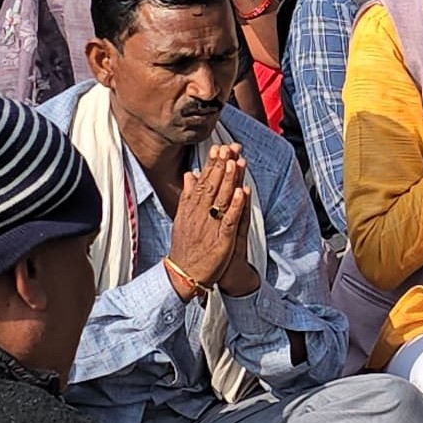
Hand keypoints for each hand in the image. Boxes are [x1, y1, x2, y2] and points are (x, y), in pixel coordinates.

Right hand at [168, 147, 253, 293]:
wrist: (183, 275)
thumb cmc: (185, 247)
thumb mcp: (182, 219)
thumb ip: (187, 196)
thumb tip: (190, 174)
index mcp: (190, 209)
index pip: (202, 182)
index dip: (211, 164)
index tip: (218, 147)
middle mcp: (199, 215)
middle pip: (211, 186)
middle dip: (221, 166)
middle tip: (229, 147)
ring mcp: (210, 227)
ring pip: (220, 200)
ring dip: (229, 180)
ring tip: (235, 162)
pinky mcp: (221, 240)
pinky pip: (229, 220)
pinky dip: (235, 206)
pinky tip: (241, 192)